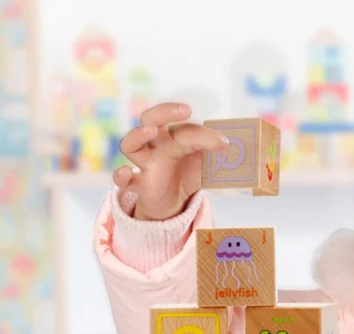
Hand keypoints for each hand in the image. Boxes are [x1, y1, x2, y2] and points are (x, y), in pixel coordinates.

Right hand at [112, 102, 228, 220]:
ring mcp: (145, 164)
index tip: (224, 143)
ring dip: (137, 135)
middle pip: (150, 118)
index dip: (206, 135)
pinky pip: (123, 179)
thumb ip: (215, 154)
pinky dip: (121, 175)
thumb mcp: (205, 164)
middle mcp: (156, 145)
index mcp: (172, 136)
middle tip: (185, 112)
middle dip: (164, 112)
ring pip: (130, 144)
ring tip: (151, 131)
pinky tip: (126, 172)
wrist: (173, 202)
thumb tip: (232, 145)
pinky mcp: (139, 185)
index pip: (186, 128)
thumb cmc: (187, 174)